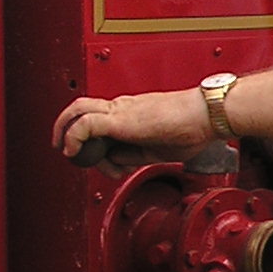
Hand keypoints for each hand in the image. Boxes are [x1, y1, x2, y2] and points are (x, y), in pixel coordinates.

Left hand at [53, 89, 213, 170]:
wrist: (208, 115)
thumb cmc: (196, 129)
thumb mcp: (160, 150)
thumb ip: (135, 154)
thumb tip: (116, 160)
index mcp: (134, 113)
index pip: (102, 123)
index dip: (98, 146)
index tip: (108, 164)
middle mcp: (124, 107)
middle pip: (82, 110)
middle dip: (68, 130)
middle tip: (70, 151)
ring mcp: (121, 110)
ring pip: (77, 111)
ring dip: (64, 130)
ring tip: (66, 151)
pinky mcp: (120, 118)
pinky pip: (84, 124)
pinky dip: (73, 137)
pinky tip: (74, 152)